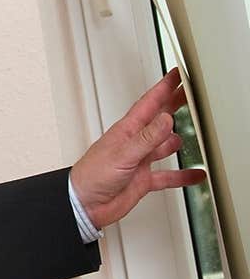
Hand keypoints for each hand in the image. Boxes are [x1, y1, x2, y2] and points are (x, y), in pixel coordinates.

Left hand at [70, 67, 206, 229]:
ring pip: (164, 146)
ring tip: (195, 135)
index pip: (149, 103)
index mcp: (127, 130)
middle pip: (160, 120)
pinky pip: (168, 176)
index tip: (177, 74)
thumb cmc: (92, 176)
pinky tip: (195, 175)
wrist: (84, 204)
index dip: (164, 87)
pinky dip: (182, 176)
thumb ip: (147, 138)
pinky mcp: (143, 180)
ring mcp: (140, 161)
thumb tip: (166, 119)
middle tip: (191, 94)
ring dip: (178, 141)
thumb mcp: (123, 154)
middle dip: (175, 106)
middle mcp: (135, 143)